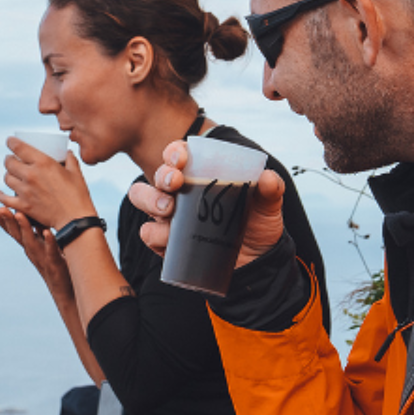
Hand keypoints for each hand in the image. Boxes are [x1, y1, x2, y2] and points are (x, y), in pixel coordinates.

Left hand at [0, 138, 96, 229]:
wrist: (74, 219)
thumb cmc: (78, 195)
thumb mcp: (76, 173)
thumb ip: (70, 160)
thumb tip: (68, 152)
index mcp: (43, 162)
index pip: (18, 147)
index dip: (11, 142)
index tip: (10, 141)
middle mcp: (30, 174)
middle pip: (9, 162)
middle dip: (9, 159)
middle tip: (12, 160)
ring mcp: (25, 190)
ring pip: (7, 178)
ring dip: (8, 175)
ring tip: (11, 174)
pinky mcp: (23, 205)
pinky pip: (4, 198)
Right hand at [0, 206, 72, 299]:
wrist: (64, 289)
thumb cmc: (55, 265)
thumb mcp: (45, 246)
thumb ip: (39, 233)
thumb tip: (33, 218)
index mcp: (29, 246)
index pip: (13, 232)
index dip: (3, 223)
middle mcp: (32, 251)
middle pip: (17, 235)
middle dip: (8, 221)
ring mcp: (42, 257)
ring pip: (30, 241)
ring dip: (24, 227)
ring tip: (18, 215)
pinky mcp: (55, 263)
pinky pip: (51, 250)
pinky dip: (49, 241)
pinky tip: (47, 232)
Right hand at [128, 139, 287, 265]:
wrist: (256, 262)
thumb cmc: (257, 225)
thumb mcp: (267, 206)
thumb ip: (270, 190)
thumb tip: (268, 179)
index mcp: (200, 174)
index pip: (179, 155)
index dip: (175, 152)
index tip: (182, 159)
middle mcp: (181, 192)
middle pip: (158, 175)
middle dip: (162, 176)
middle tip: (175, 184)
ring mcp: (170, 217)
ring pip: (143, 198)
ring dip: (150, 200)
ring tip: (168, 210)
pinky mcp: (166, 242)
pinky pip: (148, 234)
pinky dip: (154, 234)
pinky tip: (168, 238)